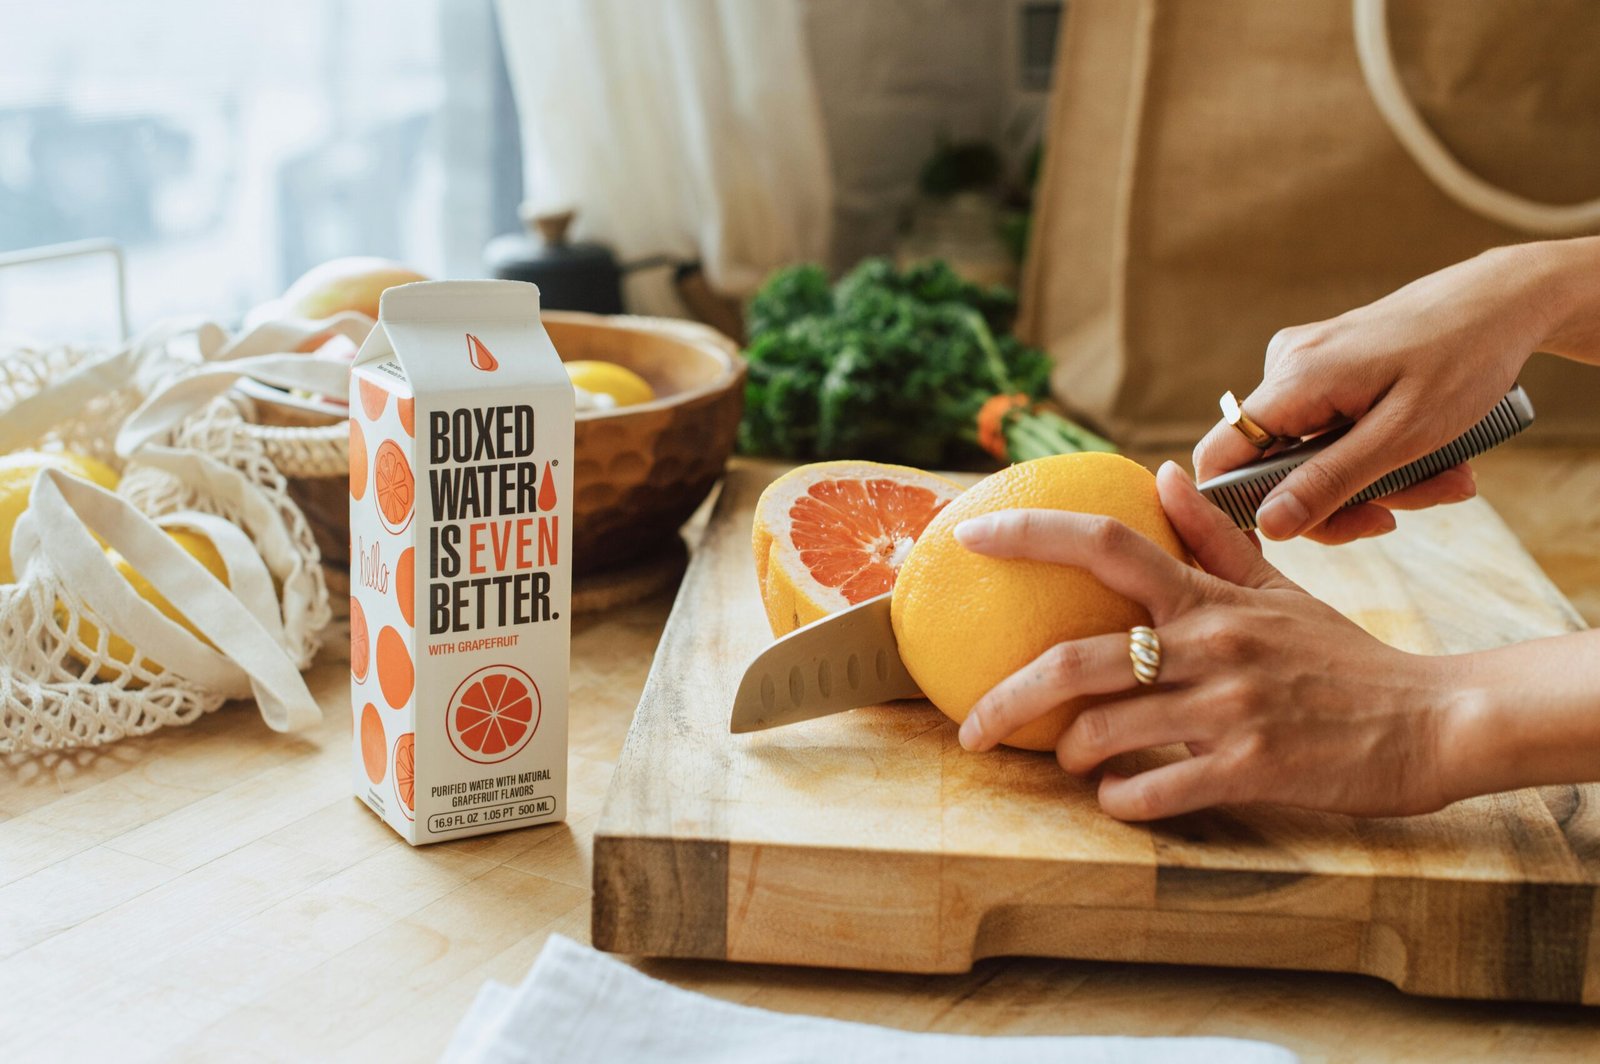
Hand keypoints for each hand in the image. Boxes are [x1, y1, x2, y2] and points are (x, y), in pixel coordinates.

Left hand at [952, 462, 1455, 820]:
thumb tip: (1162, 475)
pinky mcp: (1249, 768)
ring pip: (1106, 730)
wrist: (1430, 720)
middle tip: (972, 725)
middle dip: (1009, 697)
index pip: (1109, 545)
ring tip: (1070, 758)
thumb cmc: (1342, 657)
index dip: (1031, 534)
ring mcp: (1228, 708)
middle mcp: (1211, 645)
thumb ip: (1214, 537)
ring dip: (1070, 752)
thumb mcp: (1280, 588)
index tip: (969, 535)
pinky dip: (1120, 798)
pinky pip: (1154, 789)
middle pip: (1078, 659)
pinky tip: (1117, 796)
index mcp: (1210, 597)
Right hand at [1193, 244, 1556, 542]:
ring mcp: (1303, 365)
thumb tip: (1268, 525)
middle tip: (1399, 513)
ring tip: (1442, 480)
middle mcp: (1286, 366)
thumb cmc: (1464, 360)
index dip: (1241, 505)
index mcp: (1295, 379)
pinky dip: (1372, 453)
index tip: (1300, 531)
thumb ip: (1331, 481)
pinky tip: (1422, 454)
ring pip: (1307, 453)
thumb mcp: (1404, 435)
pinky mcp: (1323, 368)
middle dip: (1337, 499)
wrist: (1502, 300)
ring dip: (1369, 481)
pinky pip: (1327, 430)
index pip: (1220, 456)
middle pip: (1272, 465)